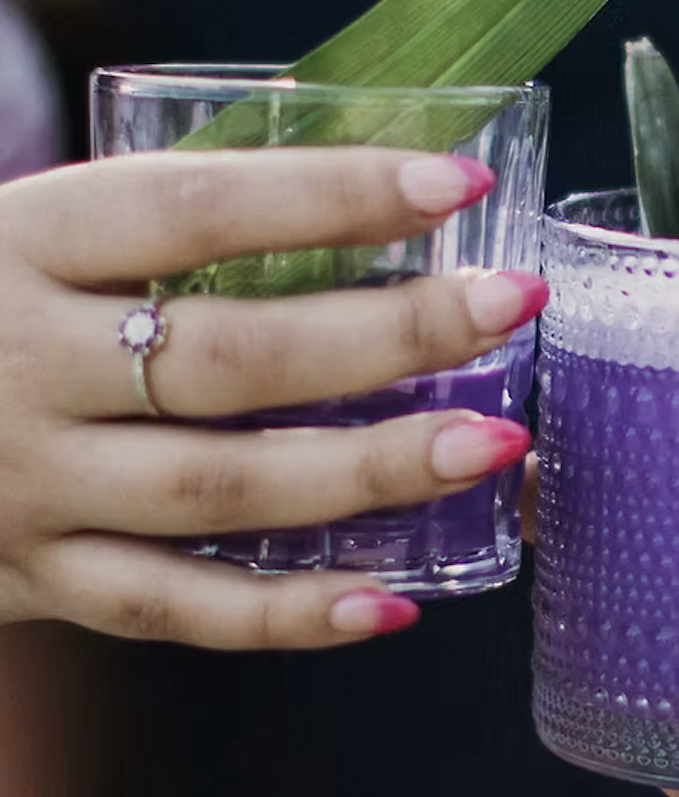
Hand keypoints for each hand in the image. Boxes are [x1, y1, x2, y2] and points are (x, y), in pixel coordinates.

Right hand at [0, 148, 544, 644]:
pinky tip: (394, 604)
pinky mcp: (35, 576)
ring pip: (220, 489)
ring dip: (370, 473)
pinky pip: (175, 608)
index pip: (195, 207)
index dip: (329, 192)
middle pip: (228, 355)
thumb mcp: (27, 230)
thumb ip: (163, 222)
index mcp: (21, 241)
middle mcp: (21, 363)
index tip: (453, 181)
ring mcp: (27, 483)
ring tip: (495, 444)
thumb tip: (376, 186)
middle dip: (386, 332)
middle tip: (512, 307)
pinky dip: (287, 616)